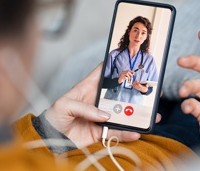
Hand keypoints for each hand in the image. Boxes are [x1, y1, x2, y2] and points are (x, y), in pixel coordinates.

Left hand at [45, 63, 160, 147]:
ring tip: (150, 114)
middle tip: (148, 90)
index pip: (102, 72)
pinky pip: (116, 132)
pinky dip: (126, 133)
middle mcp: (97, 101)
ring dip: (135, 115)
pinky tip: (136, 133)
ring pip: (122, 114)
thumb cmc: (53, 116)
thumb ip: (84, 108)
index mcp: (87, 88)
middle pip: (118, 93)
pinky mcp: (100, 131)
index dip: (114, 65)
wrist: (49, 138)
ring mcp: (100, 116)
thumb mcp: (64, 105)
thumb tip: (105, 115)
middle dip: (133, 91)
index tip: (130, 61)